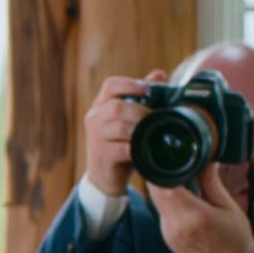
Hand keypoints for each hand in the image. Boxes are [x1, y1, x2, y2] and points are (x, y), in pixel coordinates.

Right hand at [84, 71, 163, 199]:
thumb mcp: (130, 118)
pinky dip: (137, 147)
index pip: (110, 85)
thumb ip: (143, 97)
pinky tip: (143, 148)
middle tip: (154, 118)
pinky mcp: (102, 155)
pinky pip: (123, 148)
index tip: (146, 90)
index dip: (129, 84)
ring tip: (149, 133)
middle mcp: (94, 118)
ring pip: (120, 126)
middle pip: (117, 107)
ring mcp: (95, 137)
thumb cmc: (120, 143)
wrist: (105, 177)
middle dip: (140, 111)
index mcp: (100, 105)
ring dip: (139, 129)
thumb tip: (159, 75)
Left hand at [147, 163, 253, 252]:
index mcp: (192, 217)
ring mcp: (168, 234)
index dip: (162, 171)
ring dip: (166, 189)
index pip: (165, 188)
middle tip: (176, 162)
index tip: (169, 157)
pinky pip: (163, 213)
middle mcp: (174, 226)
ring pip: (158, 202)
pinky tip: (184, 197)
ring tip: (184, 179)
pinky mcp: (167, 237)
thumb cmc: (235, 241)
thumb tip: (207, 160)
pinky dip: (170, 201)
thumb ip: (212, 183)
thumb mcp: (228, 207)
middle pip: (157, 194)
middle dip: (163, 176)